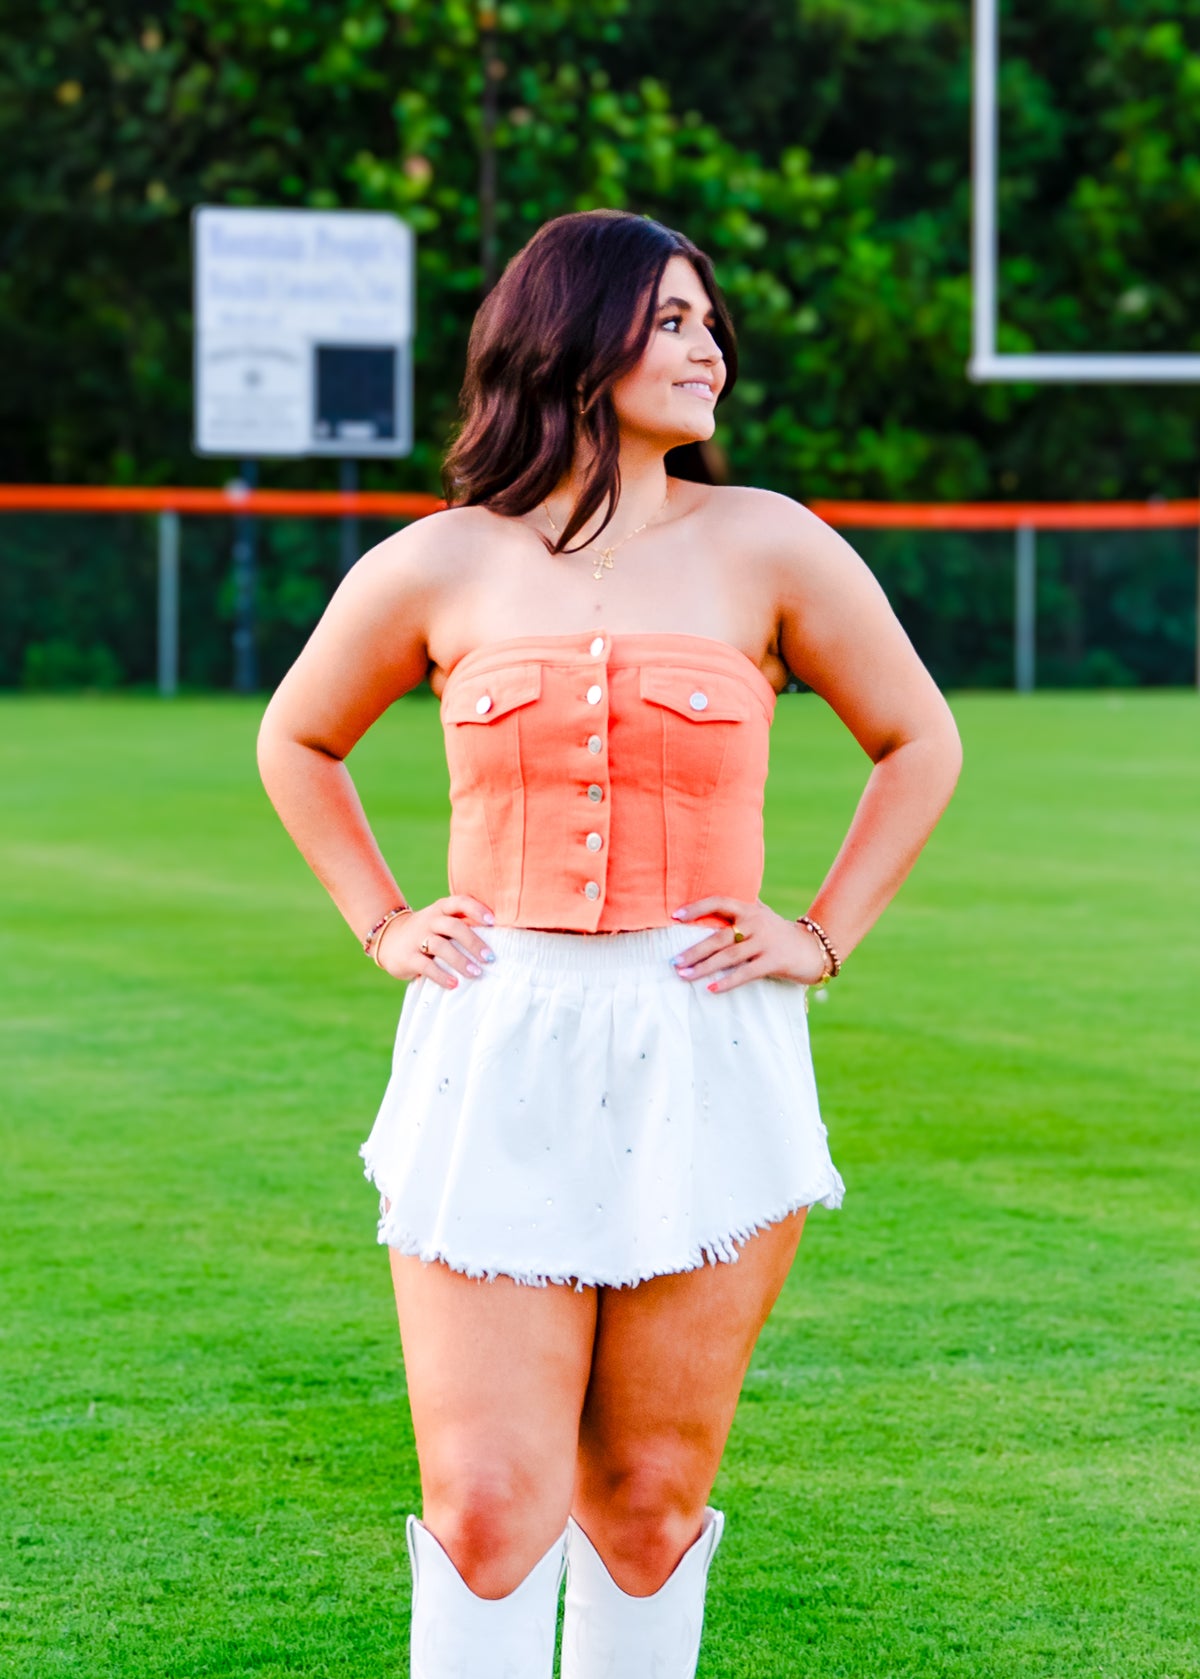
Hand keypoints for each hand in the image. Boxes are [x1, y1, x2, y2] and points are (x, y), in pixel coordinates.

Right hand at [375, 895, 495, 989]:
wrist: (388, 939)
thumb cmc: (428, 932)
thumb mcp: (442, 922)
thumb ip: (463, 924)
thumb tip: (500, 938)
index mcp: (441, 909)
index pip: (459, 902)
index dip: (476, 909)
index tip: (492, 922)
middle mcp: (429, 920)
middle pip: (453, 926)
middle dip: (473, 942)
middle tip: (490, 958)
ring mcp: (417, 938)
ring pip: (440, 946)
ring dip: (460, 960)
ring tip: (476, 973)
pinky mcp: (408, 957)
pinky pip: (426, 966)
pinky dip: (441, 975)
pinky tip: (454, 984)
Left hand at [669, 896, 828, 992]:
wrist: (813, 948)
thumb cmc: (778, 932)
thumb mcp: (762, 914)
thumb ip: (741, 908)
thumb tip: (710, 900)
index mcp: (749, 909)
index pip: (719, 903)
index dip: (697, 908)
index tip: (675, 916)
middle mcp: (755, 923)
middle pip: (719, 937)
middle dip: (694, 950)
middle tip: (674, 961)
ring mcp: (765, 942)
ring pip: (729, 956)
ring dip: (704, 967)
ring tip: (684, 975)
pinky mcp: (773, 961)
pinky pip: (745, 973)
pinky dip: (727, 982)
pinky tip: (711, 988)